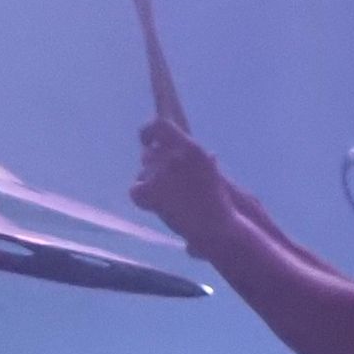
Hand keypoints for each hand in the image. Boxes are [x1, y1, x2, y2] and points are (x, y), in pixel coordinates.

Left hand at [132, 114, 235, 243]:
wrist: (216, 227)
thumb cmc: (217, 202)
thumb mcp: (211, 173)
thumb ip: (196, 159)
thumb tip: (202, 153)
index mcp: (192, 148)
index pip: (160, 125)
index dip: (148, 131)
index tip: (146, 139)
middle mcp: (175, 156)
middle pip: (148, 154)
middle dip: (152, 167)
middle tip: (163, 181)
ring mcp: (161, 173)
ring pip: (143, 173)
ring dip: (150, 184)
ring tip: (171, 200)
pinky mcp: (150, 192)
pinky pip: (136, 190)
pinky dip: (143, 199)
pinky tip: (158, 207)